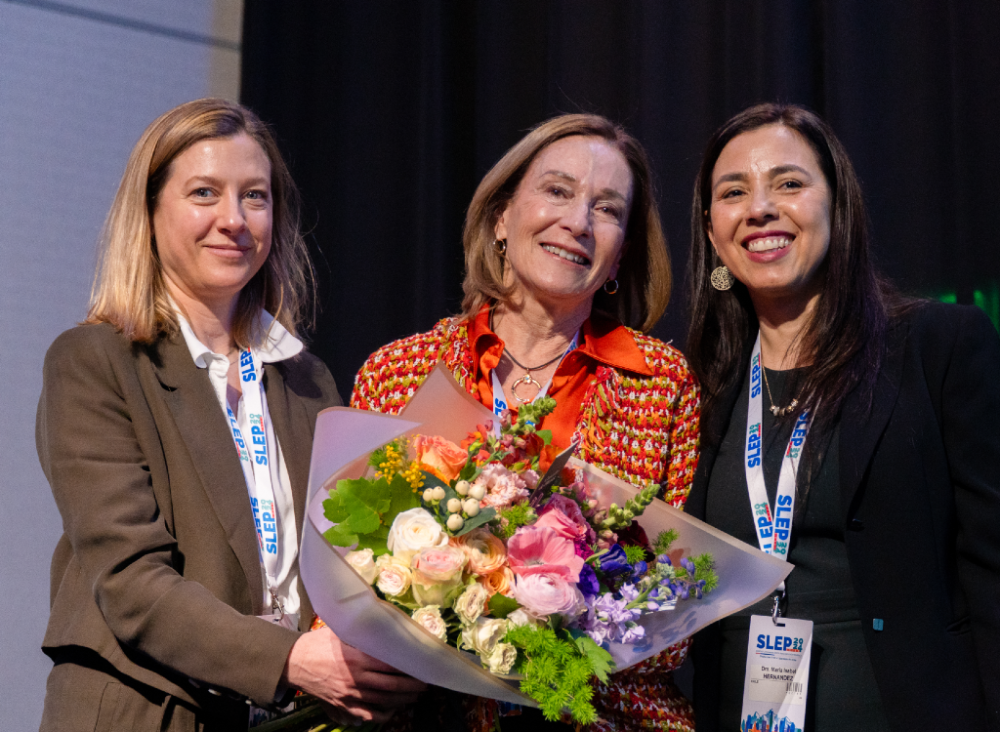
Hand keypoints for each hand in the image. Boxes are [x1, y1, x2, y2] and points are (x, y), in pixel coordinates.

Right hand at [281, 627, 425, 724]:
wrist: (296, 663)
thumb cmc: (320, 643)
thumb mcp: (341, 630)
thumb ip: (362, 629)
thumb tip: (383, 619)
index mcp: (358, 657)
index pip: (390, 664)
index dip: (409, 666)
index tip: (422, 665)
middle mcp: (357, 678)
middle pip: (392, 686)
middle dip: (412, 687)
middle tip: (426, 684)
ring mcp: (351, 695)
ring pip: (384, 702)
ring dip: (403, 700)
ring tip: (415, 696)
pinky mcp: (344, 706)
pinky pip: (369, 715)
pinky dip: (384, 715)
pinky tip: (394, 709)